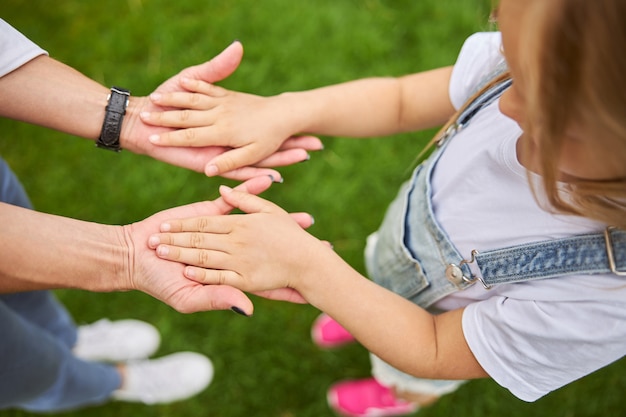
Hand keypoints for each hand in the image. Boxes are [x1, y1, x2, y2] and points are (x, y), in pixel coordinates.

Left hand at [122, 42, 321, 180]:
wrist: (142, 120)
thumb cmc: (168, 98)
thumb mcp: (195, 80)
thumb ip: (217, 70)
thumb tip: (238, 47)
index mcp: (231, 125)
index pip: (267, 127)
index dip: (288, 127)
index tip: (312, 126)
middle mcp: (231, 143)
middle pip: (269, 146)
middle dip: (294, 145)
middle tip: (318, 145)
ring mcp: (221, 155)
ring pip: (258, 160)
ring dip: (281, 158)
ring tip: (305, 156)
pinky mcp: (208, 163)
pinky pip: (236, 170)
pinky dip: (255, 173)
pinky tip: (274, 176)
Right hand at [147, 185, 331, 296]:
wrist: (137, 255)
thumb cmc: (161, 282)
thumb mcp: (188, 297)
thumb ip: (218, 297)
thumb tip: (249, 307)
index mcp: (231, 274)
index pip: (266, 279)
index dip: (289, 283)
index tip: (315, 282)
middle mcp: (233, 253)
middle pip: (270, 252)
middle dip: (294, 251)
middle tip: (322, 246)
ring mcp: (224, 231)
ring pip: (259, 226)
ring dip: (282, 222)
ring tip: (306, 219)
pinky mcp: (210, 212)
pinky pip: (235, 201)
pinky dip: (250, 192)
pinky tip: (269, 182)